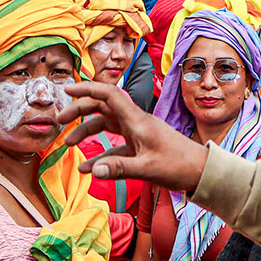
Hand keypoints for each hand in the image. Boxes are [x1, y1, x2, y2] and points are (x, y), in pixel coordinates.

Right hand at [57, 80, 209, 192]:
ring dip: (86, 132)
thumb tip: (92, 171)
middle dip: (79, 111)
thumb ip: (118, 168)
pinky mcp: (139, 146)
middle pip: (102, 107)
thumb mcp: (146, 168)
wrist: (201, 172)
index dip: (87, 88)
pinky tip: (88, 168)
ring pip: (105, 125)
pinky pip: (113, 146)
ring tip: (67, 144)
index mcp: (137, 120)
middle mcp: (135, 122)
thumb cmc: (179, 166)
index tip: (67, 90)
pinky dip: (99, 154)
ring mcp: (136, 133)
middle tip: (59, 120)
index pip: (108, 94)